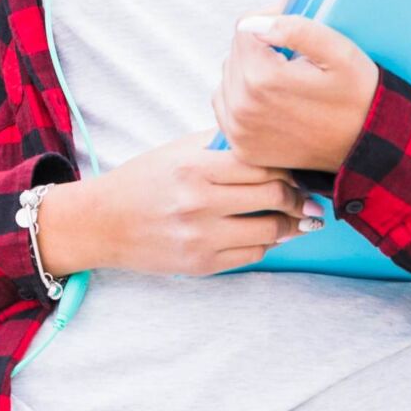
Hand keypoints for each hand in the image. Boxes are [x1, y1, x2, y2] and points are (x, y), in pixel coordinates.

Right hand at [32, 135, 318, 277]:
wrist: (102, 223)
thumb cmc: (145, 180)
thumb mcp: (180, 151)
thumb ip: (224, 146)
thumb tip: (274, 146)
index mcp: (196, 168)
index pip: (264, 163)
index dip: (289, 166)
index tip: (297, 170)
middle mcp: (199, 203)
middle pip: (275, 196)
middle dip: (299, 197)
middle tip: (307, 197)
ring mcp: (200, 237)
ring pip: (271, 230)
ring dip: (291, 224)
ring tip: (298, 218)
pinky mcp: (201, 264)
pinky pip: (252, 254)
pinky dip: (267, 243)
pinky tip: (268, 233)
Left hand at [214, 15, 382, 177]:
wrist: (366, 145)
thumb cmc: (357, 95)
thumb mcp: (340, 52)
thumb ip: (296, 29)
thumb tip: (253, 24)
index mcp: (262, 78)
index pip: (244, 28)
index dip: (271, 22)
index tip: (294, 36)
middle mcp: (242, 107)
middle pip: (235, 53)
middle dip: (260, 49)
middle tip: (294, 60)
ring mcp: (240, 131)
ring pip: (228, 79)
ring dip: (250, 73)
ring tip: (284, 81)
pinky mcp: (242, 147)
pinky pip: (226, 107)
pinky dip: (243, 99)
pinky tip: (271, 101)